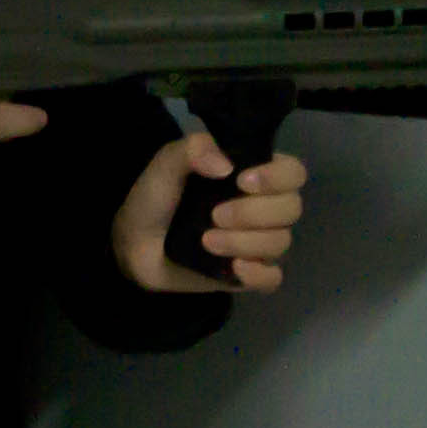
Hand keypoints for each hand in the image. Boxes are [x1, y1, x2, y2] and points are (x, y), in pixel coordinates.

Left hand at [116, 133, 310, 295]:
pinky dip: (258, 273)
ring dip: (245, 242)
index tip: (241, 181)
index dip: (277, 177)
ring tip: (207, 241)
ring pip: (280, 242)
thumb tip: (225, 166)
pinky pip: (272, 278)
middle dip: (254, 213)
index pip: (293, 173)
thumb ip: (193, 149)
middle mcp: (264, 207)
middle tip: (214, 215)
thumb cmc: (155, 198)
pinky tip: (234, 268)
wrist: (132, 244)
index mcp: (253, 175)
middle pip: (291, 209)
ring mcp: (258, 242)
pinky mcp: (247, 274)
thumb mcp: (167, 164)